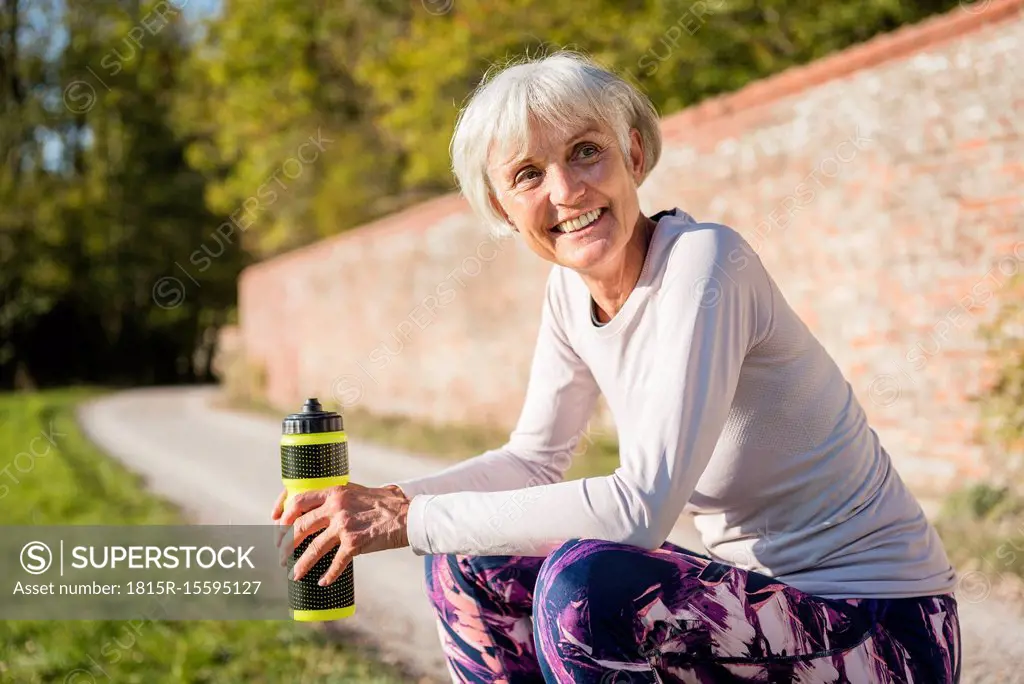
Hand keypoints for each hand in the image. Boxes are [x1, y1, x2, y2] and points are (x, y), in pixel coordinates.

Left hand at [271, 483, 409, 586]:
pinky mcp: (355, 544)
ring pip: (313, 548)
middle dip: (285, 544)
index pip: (298, 500)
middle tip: (281, 555)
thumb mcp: (356, 493)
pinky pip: (335, 563)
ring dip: (300, 564)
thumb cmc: (383, 504)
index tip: (276, 526)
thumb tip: (318, 511)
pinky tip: (323, 581)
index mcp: (335, 492)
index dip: (283, 515)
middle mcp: (336, 508)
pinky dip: (328, 575)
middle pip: (299, 527)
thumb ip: (337, 500)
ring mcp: (344, 526)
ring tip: (293, 574)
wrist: (407, 515)